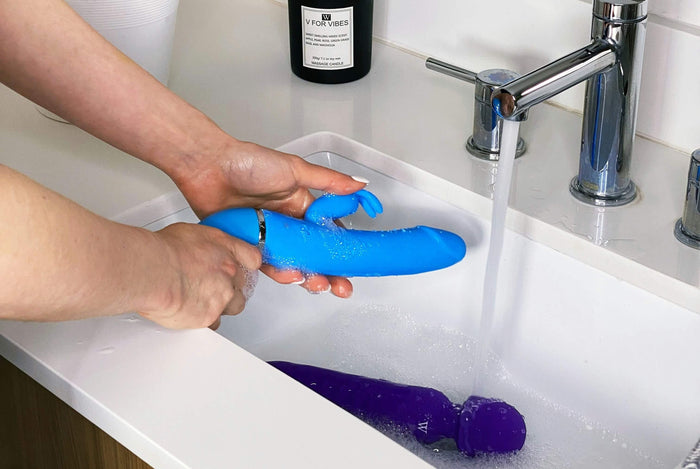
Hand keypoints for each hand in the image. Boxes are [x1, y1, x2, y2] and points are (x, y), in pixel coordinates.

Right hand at [138, 222, 261, 328]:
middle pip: (242, 284)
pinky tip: (190, 313)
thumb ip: (201, 245)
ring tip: (200, 301)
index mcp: (225, 248)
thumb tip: (194, 249)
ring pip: (233, 306)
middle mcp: (229, 273)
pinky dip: (204, 320)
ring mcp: (222, 296)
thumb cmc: (163, 250)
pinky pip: (213, 323)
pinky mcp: (210, 316)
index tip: (244, 265)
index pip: (251, 256)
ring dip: (221, 305)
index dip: (247, 262)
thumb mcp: (187, 233)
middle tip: (208, 285)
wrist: (153, 272)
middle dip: (229, 286)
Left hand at [171, 138, 366, 297]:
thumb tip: (359, 185)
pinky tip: (290, 274)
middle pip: (312, 254)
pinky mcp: (248, 244)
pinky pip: (266, 263)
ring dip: (306, 275)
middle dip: (328, 272)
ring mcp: (267, 235)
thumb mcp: (295, 170)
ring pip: (292, 262)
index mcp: (301, 205)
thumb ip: (328, 181)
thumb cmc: (248, 162)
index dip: (340, 250)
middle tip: (340, 287)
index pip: (327, 233)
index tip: (353, 264)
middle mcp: (286, 223)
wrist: (208, 167)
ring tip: (316, 283)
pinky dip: (279, 271)